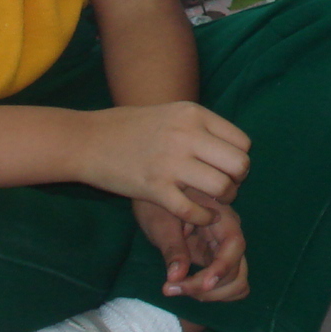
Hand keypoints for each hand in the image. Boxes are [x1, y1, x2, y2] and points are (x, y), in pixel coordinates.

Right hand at [75, 104, 250, 225]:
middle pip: (239, 164)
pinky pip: (193, 210)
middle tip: (224, 186)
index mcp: (193, 114)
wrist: (88, 139)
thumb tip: (231, 148)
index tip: (226, 167)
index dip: (239, 159)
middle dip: (237, 180)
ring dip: (223, 199)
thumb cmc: (130, 127)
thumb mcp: (171, 114)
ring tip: (212, 200)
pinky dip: (203, 217)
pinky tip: (199, 215)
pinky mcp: (155, 188)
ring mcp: (171, 162)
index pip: (242, 142)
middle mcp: (186, 135)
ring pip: (221, 187)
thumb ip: (200, 127)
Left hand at [134, 199, 249, 302]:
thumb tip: (176, 277)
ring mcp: (224, 251)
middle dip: (211, 289)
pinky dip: (212, 293)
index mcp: (221, 218)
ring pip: (236, 283)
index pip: (234, 245)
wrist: (155, 194)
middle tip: (175, 287)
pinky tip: (187, 286)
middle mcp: (229, 236)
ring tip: (180, 288)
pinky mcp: (215, 261)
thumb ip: (172, 248)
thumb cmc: (158, 203)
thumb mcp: (160, 222)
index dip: (222, 268)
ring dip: (212, 294)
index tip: (201, 285)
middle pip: (238, 272)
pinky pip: (226, 284)